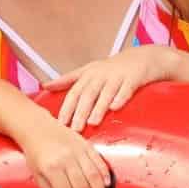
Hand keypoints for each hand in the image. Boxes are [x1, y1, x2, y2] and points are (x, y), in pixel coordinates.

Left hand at [20, 119, 112, 187]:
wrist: (36, 126)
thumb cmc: (36, 153)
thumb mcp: (38, 176)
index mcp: (51, 168)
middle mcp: (66, 159)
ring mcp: (77, 150)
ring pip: (93, 176)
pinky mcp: (85, 144)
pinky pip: (98, 160)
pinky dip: (104, 173)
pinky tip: (106, 185)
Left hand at [44, 47, 176, 130]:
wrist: (143, 58)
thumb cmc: (112, 68)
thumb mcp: (89, 71)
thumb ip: (68, 79)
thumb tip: (45, 85)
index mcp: (89, 74)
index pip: (74, 92)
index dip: (67, 107)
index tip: (60, 123)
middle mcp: (101, 74)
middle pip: (88, 94)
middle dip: (80, 111)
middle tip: (75, 129)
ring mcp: (117, 76)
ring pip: (106, 92)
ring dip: (99, 107)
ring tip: (93, 122)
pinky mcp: (133, 78)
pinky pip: (126, 89)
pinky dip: (120, 97)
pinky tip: (115, 108)